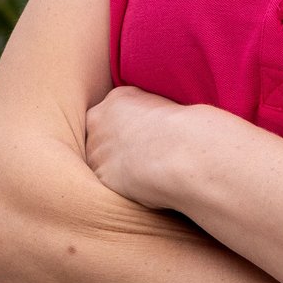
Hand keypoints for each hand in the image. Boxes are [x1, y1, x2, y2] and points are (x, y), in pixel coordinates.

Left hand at [85, 84, 199, 210]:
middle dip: (114, 144)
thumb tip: (152, 122)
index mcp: (118, 97)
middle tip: (140, 153)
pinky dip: (119, 185)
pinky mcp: (100, 175)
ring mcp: (96, 148)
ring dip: (114, 165)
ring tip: (143, 170)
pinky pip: (106, 181)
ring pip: (99, 159)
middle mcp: (99, 120)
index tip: (143, 135)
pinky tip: (140, 183)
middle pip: (99, 134)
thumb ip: (149, 110)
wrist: (183, 151)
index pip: (112, 111)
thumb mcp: (167, 104)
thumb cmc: (186, 127)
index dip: (128, 125)